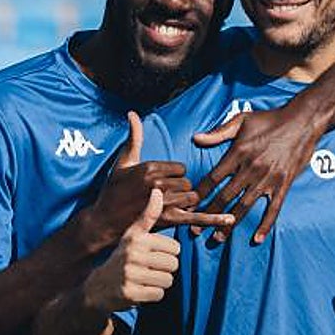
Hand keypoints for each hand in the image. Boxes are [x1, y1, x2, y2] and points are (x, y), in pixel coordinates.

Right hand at [84, 188, 180, 312]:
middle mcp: (132, 254)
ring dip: (159, 283)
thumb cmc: (121, 259)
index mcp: (136, 238)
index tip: (151, 255)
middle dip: (164, 270)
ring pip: (168, 280)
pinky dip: (152, 295)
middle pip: (173, 264)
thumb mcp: (132, 235)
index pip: (175, 247)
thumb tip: (158, 190)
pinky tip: (139, 290)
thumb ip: (148, 215)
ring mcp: (130, 274)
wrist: (97, 289)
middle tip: (147, 270)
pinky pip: (159, 294)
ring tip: (143, 280)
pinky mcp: (130, 293)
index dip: (167, 254)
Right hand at [88, 112, 231, 246]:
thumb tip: (133, 112)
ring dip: (187, 203)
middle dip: (182, 190)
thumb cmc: (112, 190)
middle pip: (188, 183)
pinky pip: (196, 217)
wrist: (104, 221)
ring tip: (170, 207)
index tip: (163, 182)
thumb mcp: (123, 161)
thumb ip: (134, 137)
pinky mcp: (168, 221)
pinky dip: (214, 219)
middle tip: (166, 197)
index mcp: (151, 168)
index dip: (175, 176)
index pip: (181, 168)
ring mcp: (164, 203)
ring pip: (192, 198)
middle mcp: (159, 184)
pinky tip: (230, 219)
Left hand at [192, 102, 322, 243]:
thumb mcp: (241, 120)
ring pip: (244, 207)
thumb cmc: (270, 119)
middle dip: (208, 214)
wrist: (302, 121)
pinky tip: (257, 239)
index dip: (199, 194)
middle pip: (225, 197)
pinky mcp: (283, 184)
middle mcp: (251, 169)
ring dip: (229, 224)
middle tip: (194, 229)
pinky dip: (265, 225)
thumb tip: (196, 139)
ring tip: (217, 238)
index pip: (213, 178)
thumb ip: (218, 132)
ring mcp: (268, 179)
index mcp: (238, 153)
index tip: (188, 205)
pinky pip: (273, 209)